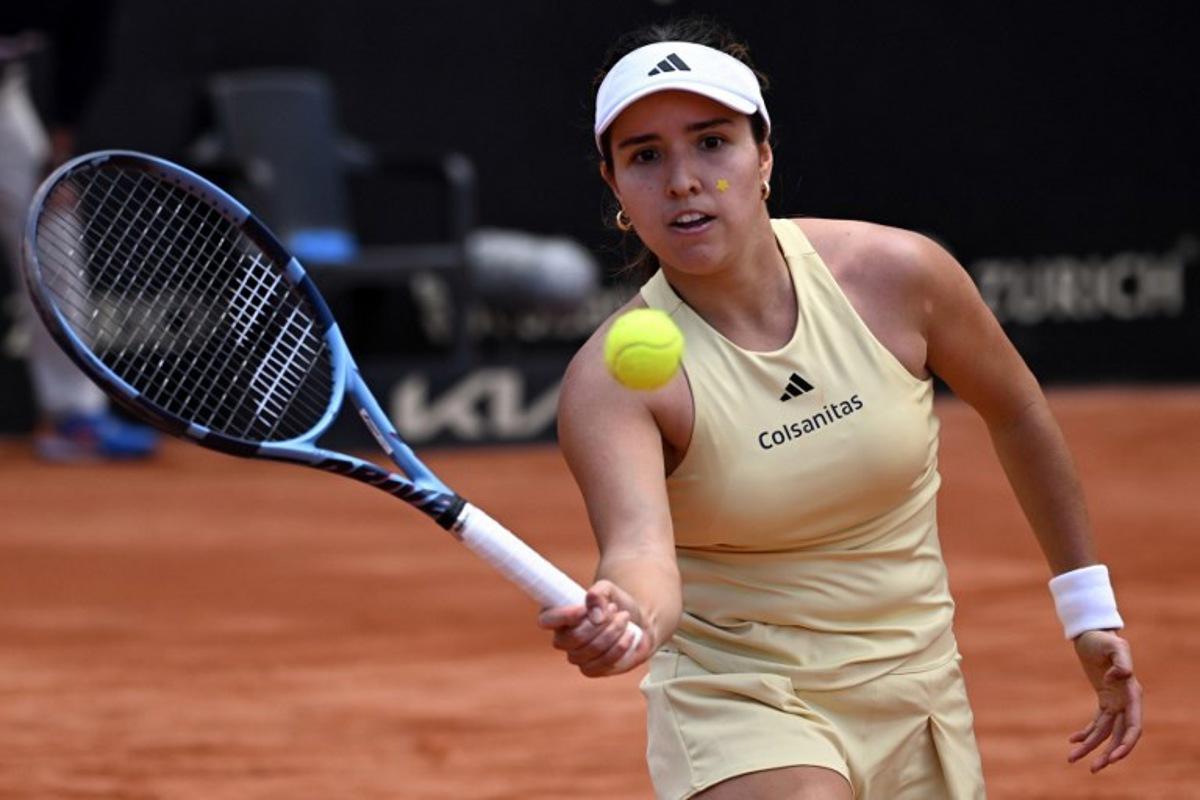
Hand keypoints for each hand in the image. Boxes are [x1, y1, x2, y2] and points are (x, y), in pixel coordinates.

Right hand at [537, 580, 652, 677]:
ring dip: (613, 632)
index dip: (563, 616)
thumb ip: (599, 593)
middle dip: (600, 623)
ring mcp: (576, 658)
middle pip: (574, 637)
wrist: (633, 620)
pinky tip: (629, 634)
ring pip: (592, 650)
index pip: (546, 620)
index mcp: (556, 617)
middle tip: (615, 608)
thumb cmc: (613, 602)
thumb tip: (595, 615)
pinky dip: (620, 646)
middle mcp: (562, 640)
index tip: (584, 608)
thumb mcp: (607, 589)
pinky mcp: (592, 670)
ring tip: (624, 617)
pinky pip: (605, 662)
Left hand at [1067, 630, 1142, 771]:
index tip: (1114, 757)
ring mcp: (1116, 701)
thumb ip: (1121, 661)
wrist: (1092, 633)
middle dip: (1108, 753)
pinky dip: (1086, 732)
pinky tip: (1072, 740)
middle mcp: (1126, 701)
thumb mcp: (1114, 646)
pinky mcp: (1104, 699)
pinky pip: (1097, 722)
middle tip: (1093, 768)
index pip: (1133, 725)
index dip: (1126, 743)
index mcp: (1132, 692)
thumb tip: (1118, 677)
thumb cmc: (1104, 639)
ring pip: (1106, 731)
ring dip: (1092, 747)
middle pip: (1120, 734)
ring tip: (1072, 759)